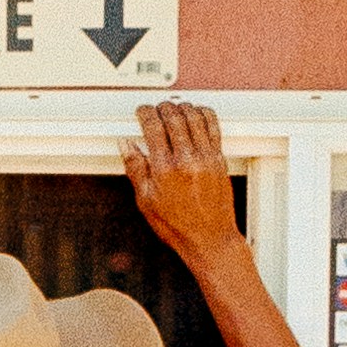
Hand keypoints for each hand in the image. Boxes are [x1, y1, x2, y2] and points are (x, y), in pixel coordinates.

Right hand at [123, 98, 243, 274]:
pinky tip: (198, 113)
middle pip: (174, 117)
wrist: (210, 239)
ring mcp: (206, 158)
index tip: (142, 111)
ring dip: (183, 107)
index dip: (145, 113)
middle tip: (157, 108)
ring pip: (195, 118)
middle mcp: (187, 160)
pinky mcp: (219, 160)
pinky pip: (213, 128)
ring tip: (175, 107)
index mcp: (164, 170)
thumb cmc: (178, 226)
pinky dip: (205, 115)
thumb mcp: (145, 201)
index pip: (153, 127)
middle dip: (163, 107)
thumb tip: (126, 145)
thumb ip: (135, 168)